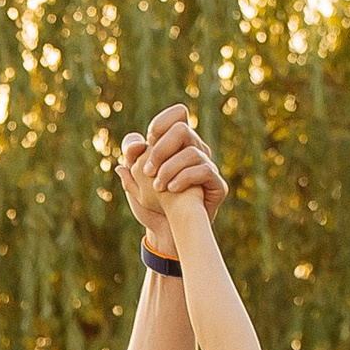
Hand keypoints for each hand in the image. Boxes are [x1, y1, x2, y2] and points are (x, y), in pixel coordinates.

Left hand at [117, 104, 223, 255]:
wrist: (167, 234)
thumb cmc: (153, 206)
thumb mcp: (135, 183)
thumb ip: (132, 161)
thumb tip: (136, 145)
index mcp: (176, 145)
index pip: (177, 115)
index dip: (161, 122)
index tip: (148, 140)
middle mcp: (194, 151)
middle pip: (182, 129)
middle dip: (161, 149)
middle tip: (147, 171)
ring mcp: (207, 167)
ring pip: (192, 151)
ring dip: (169, 168)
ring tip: (158, 187)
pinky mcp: (216, 185)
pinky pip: (204, 170)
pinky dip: (184, 178)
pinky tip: (171, 190)